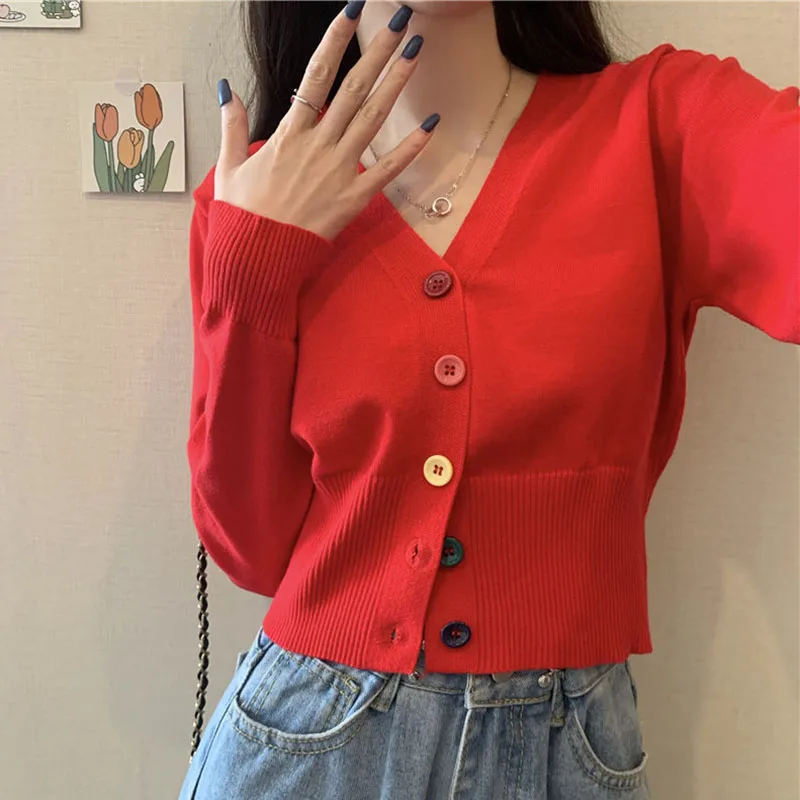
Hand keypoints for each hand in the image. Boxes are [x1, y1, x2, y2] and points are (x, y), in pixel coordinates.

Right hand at [213, 3, 437, 241]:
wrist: (258, 258)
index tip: (354, 10)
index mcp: (288, 134)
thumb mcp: (228, 166)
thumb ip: (231, 124)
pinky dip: (409, 148)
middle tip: (401, 19)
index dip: (336, 39)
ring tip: (415, 51)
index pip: (316, 75)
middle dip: (378, 50)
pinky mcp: (353, 199)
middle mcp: (317, 146)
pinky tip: (431, 125)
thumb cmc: (243, 215)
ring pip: (372, 119)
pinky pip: (386, 170)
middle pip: (352, 88)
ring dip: (395, 83)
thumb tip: (226, 88)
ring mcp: (338, 172)